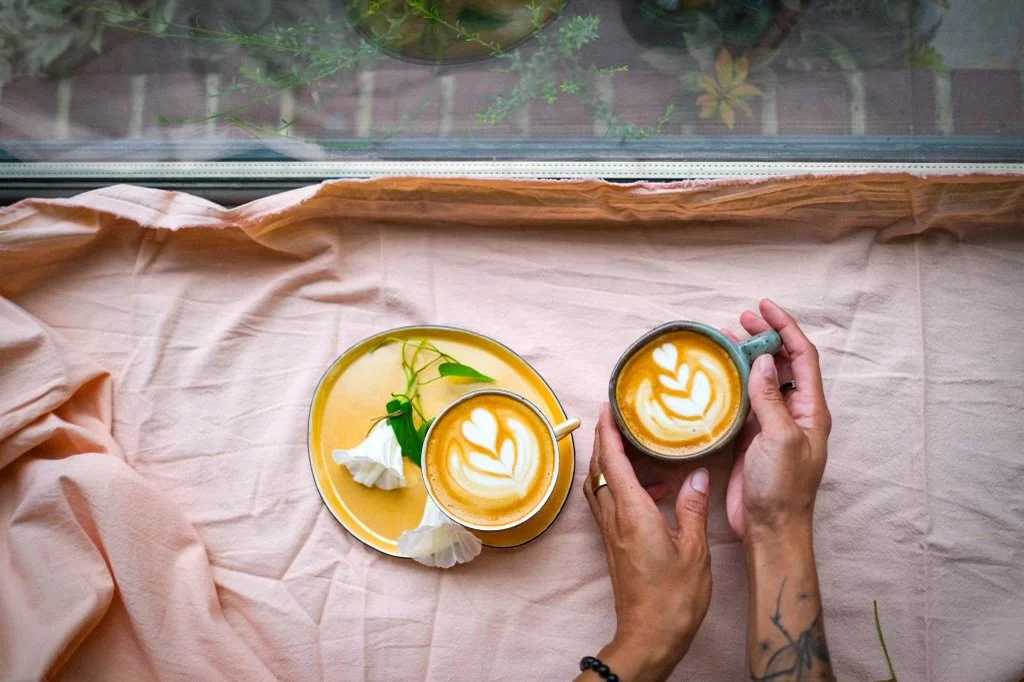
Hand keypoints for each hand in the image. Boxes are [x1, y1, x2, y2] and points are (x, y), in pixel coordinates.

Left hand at [580, 405, 711, 681]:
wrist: (650, 636)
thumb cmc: (673, 599)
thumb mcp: (694, 550)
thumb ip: (692, 508)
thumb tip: (698, 475)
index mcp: (632, 513)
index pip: (612, 460)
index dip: (608, 430)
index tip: (609, 406)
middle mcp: (614, 518)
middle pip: (600, 467)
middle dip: (605, 438)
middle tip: (620, 415)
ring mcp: (611, 532)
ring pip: (601, 484)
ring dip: (610, 460)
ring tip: (637, 446)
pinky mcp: (615, 544)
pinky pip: (609, 502)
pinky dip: (620, 484)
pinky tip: (650, 488)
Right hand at [723, 299, 831, 542]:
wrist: (770, 528)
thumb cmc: (783, 488)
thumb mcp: (780, 439)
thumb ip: (770, 399)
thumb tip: (759, 362)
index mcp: (810, 409)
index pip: (801, 357)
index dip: (785, 328)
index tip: (764, 308)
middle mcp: (794, 411)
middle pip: (781, 362)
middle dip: (764, 337)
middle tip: (739, 320)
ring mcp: (772, 423)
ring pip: (760, 379)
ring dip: (745, 357)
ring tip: (725, 340)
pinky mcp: (751, 437)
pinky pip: (743, 401)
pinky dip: (731, 383)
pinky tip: (716, 375)